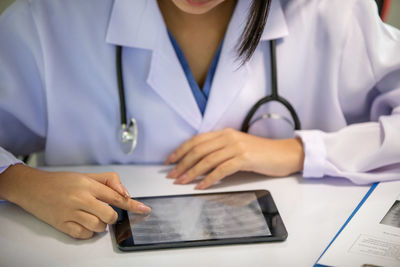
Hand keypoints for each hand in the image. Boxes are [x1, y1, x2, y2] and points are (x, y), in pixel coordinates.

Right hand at [0, 165, 150, 238]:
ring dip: (101, 225)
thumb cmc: (61, 181)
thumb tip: (125, 194)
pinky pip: (84, 235)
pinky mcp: (62, 225)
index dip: (132, 204)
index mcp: (88, 185)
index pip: (116, 197)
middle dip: (112, 216)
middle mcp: (80, 198)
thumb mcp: (86, 175)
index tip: (144, 209)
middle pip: (110, 215)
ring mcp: (70, 213)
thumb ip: (108, 181)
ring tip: (92, 217)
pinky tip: (83, 223)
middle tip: (106, 212)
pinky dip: (88, 232)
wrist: (32, 188)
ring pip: (98, 227)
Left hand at [165, 128, 303, 188]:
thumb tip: (199, 164)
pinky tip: (201, 186)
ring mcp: (237, 147)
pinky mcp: (244, 158)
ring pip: (208, 160)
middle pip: (199, 150)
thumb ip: (220, 150)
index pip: (196, 140)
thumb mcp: (237, 147)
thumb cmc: (260, 153)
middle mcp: (228, 137)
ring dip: (192, 172)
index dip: (181, 150)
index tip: (170, 161)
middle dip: (182, 163)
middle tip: (172, 175)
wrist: (284, 154)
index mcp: (224, 133)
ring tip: (182, 182)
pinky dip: (209, 179)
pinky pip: (222, 169)